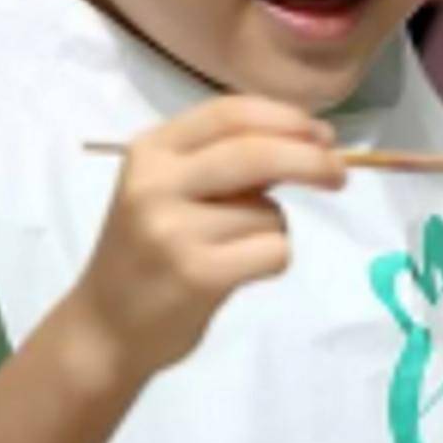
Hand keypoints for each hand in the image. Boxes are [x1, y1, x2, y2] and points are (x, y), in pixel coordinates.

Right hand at [64, 95, 345, 379]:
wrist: (104, 329)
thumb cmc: (149, 252)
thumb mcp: (172, 190)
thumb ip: (229, 161)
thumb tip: (314, 140)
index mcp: (151, 151)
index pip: (231, 113)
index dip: (286, 118)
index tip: (323, 135)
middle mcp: (156, 184)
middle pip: (257, 152)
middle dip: (311, 160)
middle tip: (339, 176)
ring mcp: (173, 230)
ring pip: (269, 212)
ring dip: (273, 230)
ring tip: (231, 251)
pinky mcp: (197, 275)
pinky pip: (273, 251)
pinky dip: (273, 260)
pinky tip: (237, 273)